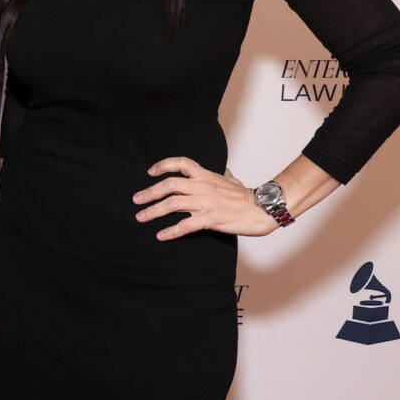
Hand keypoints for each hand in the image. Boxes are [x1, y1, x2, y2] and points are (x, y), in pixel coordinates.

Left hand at [135, 157, 278, 240]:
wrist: (262, 209)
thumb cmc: (247, 196)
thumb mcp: (232, 180)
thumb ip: (222, 175)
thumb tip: (222, 171)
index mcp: (206, 176)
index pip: (181, 163)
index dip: (163, 165)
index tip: (150, 172)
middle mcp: (202, 187)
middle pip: (169, 185)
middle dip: (149, 192)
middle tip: (136, 200)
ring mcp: (205, 203)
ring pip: (172, 205)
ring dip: (153, 211)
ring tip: (140, 217)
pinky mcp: (210, 219)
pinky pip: (185, 226)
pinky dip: (170, 231)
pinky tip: (161, 236)